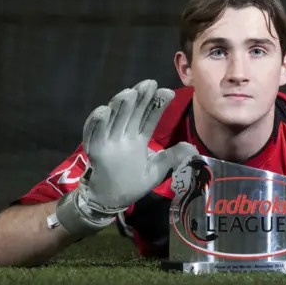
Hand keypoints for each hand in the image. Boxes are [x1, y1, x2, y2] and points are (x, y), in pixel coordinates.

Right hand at [51, 79, 197, 235]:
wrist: (110, 201)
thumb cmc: (131, 184)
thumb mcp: (157, 171)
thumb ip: (172, 158)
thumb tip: (192, 148)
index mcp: (138, 139)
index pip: (149, 118)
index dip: (157, 105)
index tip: (168, 92)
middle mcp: (123, 136)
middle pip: (132, 113)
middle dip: (141, 98)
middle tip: (150, 83)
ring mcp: (108, 141)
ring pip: (114, 119)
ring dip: (120, 105)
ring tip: (130, 93)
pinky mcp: (94, 150)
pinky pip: (93, 134)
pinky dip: (96, 123)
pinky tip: (103, 111)